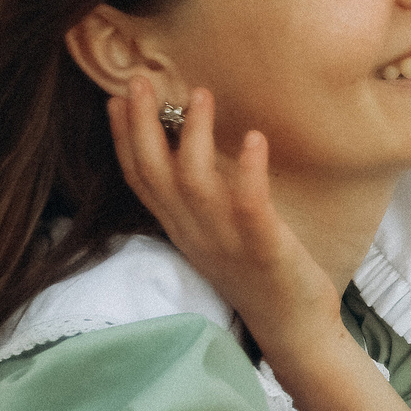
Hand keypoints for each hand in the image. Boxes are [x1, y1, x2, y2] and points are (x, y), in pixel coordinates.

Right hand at [110, 79, 338, 357]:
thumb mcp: (219, 234)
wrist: (295, 330)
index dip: (123, 139)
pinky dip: (248, 170)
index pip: (141, 181)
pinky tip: (254, 138)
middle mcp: (195, 235)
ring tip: (199, 94)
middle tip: (139, 80)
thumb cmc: (261, 274)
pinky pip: (249, 206)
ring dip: (193, 136)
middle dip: (142, 126)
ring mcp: (226, 243)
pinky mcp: (264, 249)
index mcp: (182, 230)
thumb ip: (202, 200)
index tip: (115, 98)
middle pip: (155, 175)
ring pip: (194, 184)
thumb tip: (191, 153)